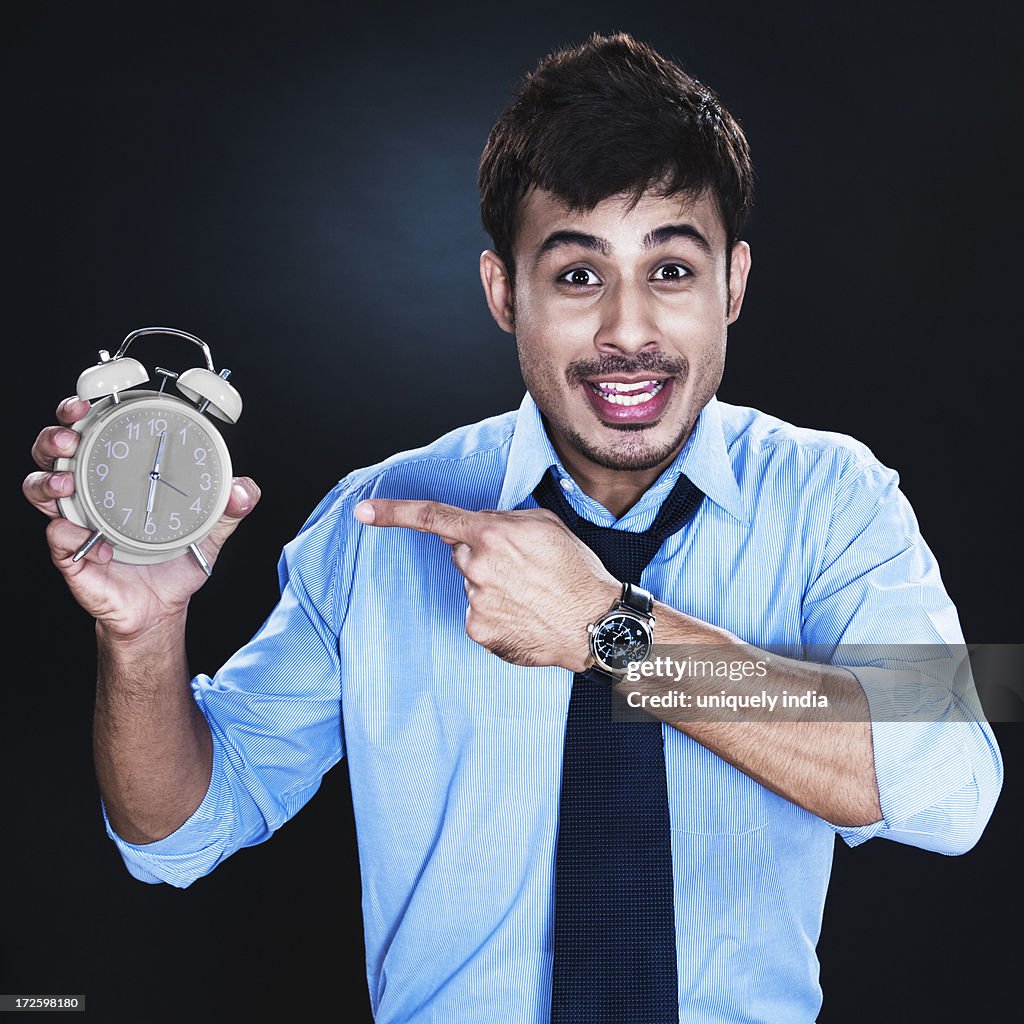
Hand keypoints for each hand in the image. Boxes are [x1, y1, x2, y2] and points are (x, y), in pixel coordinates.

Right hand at [24, 396, 260, 638]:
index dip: (81, 410)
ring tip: (67, 485)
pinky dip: (68, 533)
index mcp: (119, 474)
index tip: (88, 400)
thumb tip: (244, 489)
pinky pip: (56, 537)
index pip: (92, 430)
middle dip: (55, 436)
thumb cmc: (177, 560)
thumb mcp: (211, 529)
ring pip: (38, 487)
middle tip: (71, 437)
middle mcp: (91, 491)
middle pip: (53, 450)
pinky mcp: (71, 555)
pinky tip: (98, 542)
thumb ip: (229, 506)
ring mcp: (76, 520)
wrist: (162, 607)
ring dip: (47, 480)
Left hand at [354, 498, 619, 669]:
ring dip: (494, 586)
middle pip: (462, 554)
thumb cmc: (576, 571)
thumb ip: (504, 520)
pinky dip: (497, 613)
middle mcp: (477, 568)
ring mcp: (476, 603)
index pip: (433, 518)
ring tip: (533, 594)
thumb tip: (481, 526)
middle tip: (524, 568)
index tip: (363, 511)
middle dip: (484, 556)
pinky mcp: (479, 631)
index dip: (393, 513)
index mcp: (492, 534)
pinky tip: (525, 614)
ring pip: (473, 586)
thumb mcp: (546, 525)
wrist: (596, 624)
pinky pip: (479, 614)